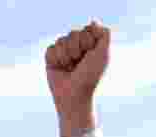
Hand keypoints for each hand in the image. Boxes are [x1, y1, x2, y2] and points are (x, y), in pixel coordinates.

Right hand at [45, 21, 110, 136]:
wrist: (73, 95)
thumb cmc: (90, 77)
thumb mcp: (103, 55)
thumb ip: (103, 35)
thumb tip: (93, 22)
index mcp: (91, 45)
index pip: (87, 29)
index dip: (88, 41)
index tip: (91, 56)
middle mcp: (78, 46)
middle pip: (73, 33)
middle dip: (77, 49)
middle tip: (79, 64)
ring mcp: (64, 51)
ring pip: (62, 40)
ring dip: (66, 57)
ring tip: (70, 68)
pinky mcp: (51, 58)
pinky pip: (51, 49)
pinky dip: (56, 60)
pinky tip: (60, 69)